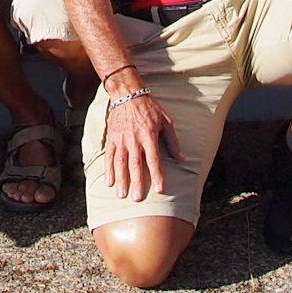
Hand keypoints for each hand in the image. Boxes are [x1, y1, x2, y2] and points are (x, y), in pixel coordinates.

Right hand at [101, 88, 177, 203]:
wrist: (127, 94)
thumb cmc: (149, 108)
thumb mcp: (166, 122)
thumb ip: (173, 142)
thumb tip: (182, 159)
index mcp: (149, 135)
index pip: (153, 159)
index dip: (157, 175)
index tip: (160, 189)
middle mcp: (134, 139)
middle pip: (135, 164)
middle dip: (136, 182)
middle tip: (137, 198)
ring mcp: (121, 139)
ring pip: (120, 162)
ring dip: (121, 179)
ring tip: (122, 194)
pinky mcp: (112, 138)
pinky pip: (109, 156)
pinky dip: (108, 169)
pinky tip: (109, 182)